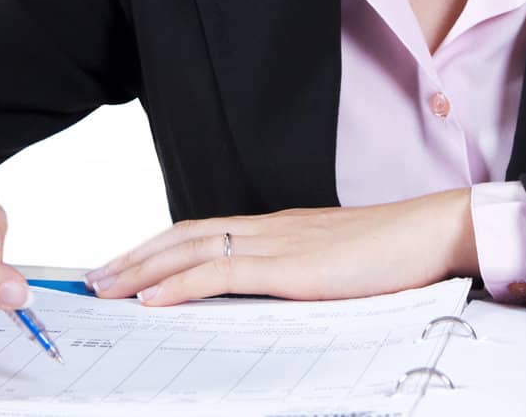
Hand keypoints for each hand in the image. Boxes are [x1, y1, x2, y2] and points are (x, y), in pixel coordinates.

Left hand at [84, 188, 476, 306]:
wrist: (433, 231)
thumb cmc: (395, 254)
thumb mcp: (335, 266)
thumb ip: (300, 275)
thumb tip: (271, 297)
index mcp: (279, 229)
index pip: (204, 233)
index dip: (160, 248)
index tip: (125, 265)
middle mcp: (269, 228)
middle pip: (185, 236)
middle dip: (134, 257)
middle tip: (93, 277)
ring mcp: (277, 243)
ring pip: (192, 250)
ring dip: (141, 269)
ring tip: (104, 287)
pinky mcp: (290, 266)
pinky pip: (221, 274)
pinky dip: (180, 285)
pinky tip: (153, 298)